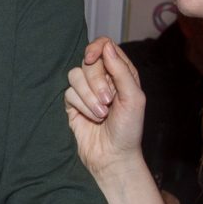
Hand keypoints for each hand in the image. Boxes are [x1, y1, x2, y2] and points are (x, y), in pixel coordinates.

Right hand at [63, 38, 148, 183]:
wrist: (113, 156)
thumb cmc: (129, 129)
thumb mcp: (134, 98)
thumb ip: (121, 71)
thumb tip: (106, 46)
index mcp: (121, 72)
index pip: (104, 46)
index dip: (96, 48)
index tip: (92, 59)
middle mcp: (103, 78)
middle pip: (88, 61)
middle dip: (95, 81)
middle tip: (108, 101)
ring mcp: (86, 91)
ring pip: (75, 76)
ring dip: (88, 97)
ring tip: (101, 114)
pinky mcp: (73, 104)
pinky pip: (68, 93)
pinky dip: (81, 106)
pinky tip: (92, 119)